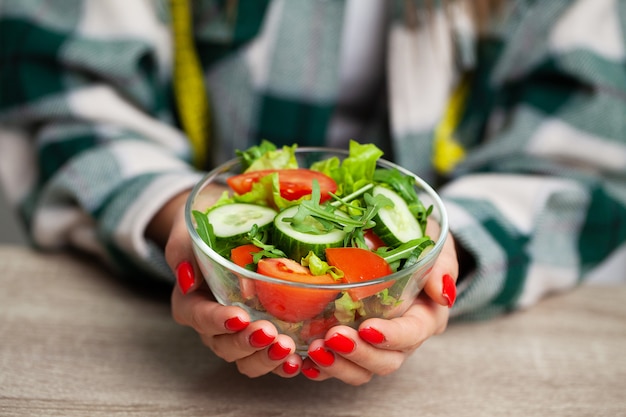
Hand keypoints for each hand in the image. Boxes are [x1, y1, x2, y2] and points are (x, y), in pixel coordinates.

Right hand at [148, 188, 302, 377]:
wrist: (236, 225)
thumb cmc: (210, 224)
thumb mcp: (191, 226)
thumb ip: (181, 249)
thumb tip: (187, 279)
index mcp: (192, 299)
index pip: (198, 317)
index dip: (217, 321)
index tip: (239, 315)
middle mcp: (214, 323)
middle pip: (224, 345)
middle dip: (247, 343)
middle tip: (269, 332)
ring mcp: (240, 333)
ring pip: (247, 359)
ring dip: (266, 359)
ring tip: (287, 349)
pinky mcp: (266, 336)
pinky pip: (272, 358)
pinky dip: (285, 363)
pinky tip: (301, 362)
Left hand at [301, 221, 457, 384]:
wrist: (399, 242)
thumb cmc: (420, 244)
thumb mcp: (435, 245)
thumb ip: (442, 266)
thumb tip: (443, 293)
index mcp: (425, 316)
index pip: (412, 334)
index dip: (391, 336)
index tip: (367, 328)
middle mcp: (402, 338)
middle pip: (385, 360)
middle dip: (358, 354)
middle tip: (332, 338)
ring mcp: (376, 345)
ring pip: (361, 370)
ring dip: (337, 365)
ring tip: (314, 350)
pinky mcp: (353, 344)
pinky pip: (339, 365)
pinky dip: (322, 367)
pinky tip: (304, 362)